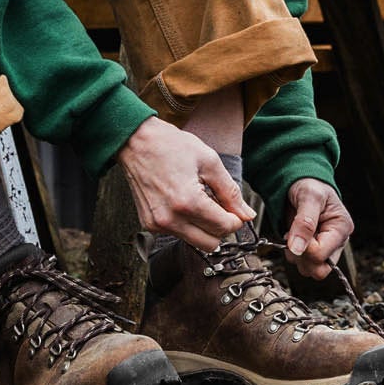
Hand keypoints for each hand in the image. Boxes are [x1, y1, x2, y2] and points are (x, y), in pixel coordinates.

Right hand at [116, 119, 255, 251]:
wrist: (135, 140)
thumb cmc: (171, 145)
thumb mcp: (209, 161)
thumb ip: (230, 191)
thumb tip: (247, 215)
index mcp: (188, 202)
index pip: (224, 228)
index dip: (235, 219)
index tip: (234, 207)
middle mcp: (170, 219)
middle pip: (211, 244)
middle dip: (220, 227)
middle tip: (218, 206)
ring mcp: (157, 224)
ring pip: (194, 242)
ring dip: (203, 227)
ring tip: (198, 199)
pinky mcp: (148, 224)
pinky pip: (178, 234)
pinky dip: (186, 223)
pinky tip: (182, 201)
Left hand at [284, 178, 353, 278]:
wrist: (301, 181)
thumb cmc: (310, 184)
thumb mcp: (309, 197)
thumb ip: (304, 222)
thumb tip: (297, 248)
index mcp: (341, 229)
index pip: (322, 256)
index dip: (305, 247)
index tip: (295, 231)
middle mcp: (336, 242)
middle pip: (319, 270)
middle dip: (301, 255)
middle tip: (293, 234)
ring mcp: (326, 248)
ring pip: (309, 270)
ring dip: (295, 254)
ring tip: (293, 232)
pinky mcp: (314, 250)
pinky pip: (302, 264)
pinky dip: (293, 253)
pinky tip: (294, 236)